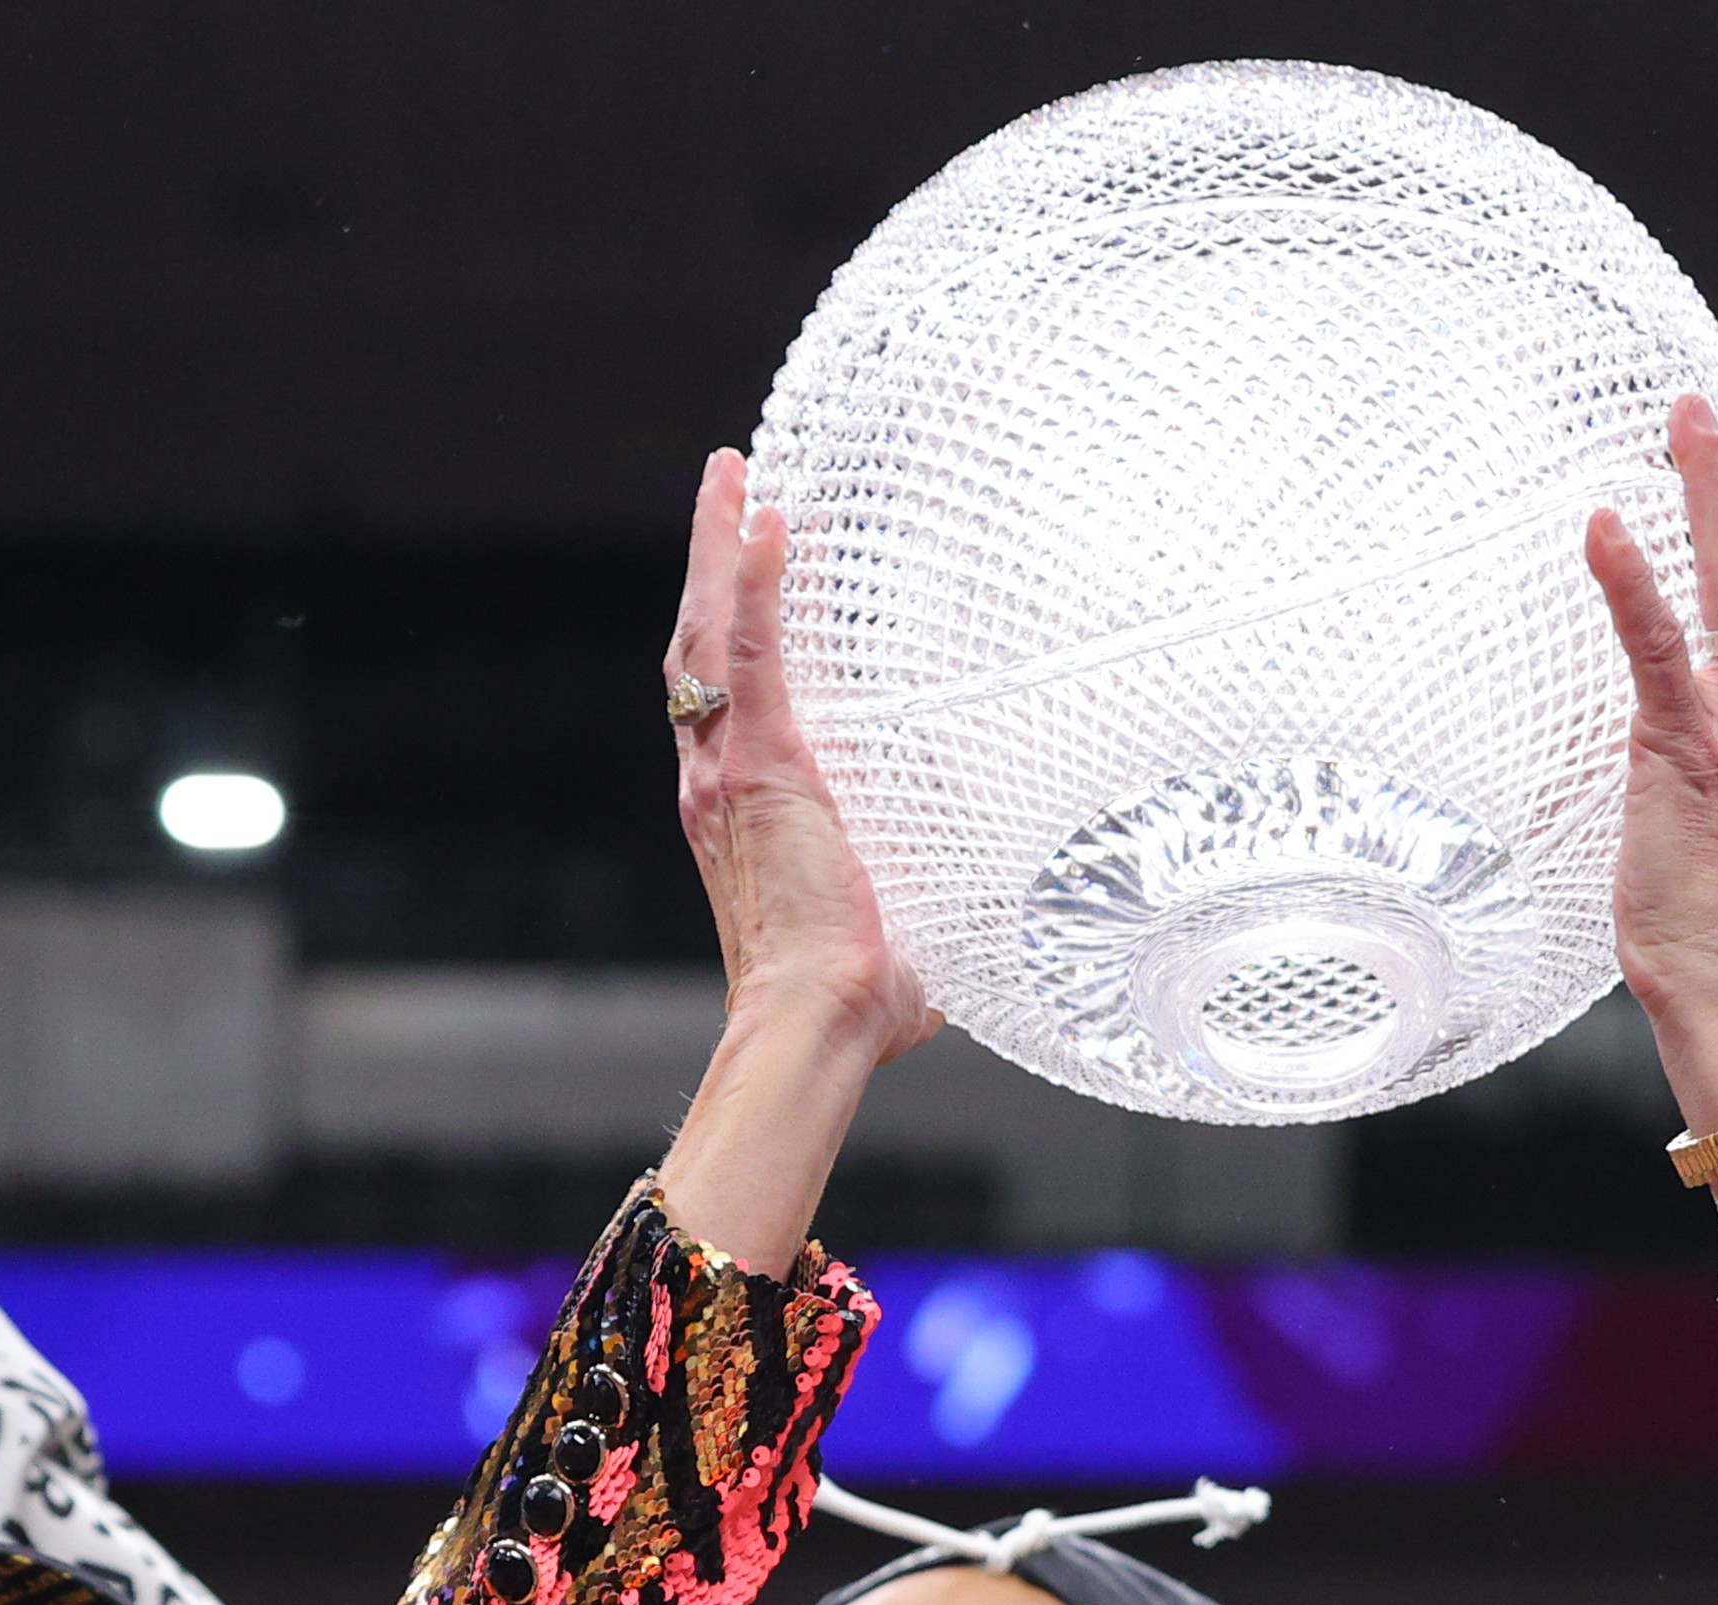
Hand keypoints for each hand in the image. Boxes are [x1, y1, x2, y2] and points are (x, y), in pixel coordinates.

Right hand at [649, 448, 934, 1272]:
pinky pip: (751, 651)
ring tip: (732, 474)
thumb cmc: (862, 993)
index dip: (736, 629)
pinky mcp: (758, 764)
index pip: (730, 696)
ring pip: (710, 630)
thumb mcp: (907, 912)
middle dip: (711, 560)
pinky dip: (757, 582)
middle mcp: (717, 776)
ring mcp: (729, 766)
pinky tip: (770, 519)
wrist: (818, 1017)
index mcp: (741, 806)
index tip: (757, 569)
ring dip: (721, 547)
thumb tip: (1017, 898)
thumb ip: (942, 884)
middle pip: (700, 642)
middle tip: (729, 487)